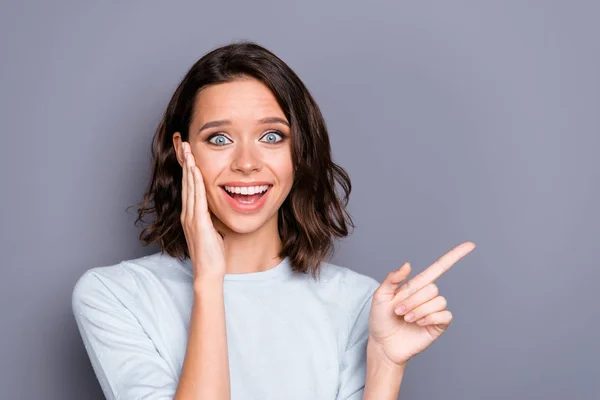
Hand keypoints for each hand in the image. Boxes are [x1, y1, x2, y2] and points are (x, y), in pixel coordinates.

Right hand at [180, 141, 225, 280]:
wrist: (208, 272)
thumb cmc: (212, 255)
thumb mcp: (213, 231)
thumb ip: (211, 219)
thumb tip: (216, 210)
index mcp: (191, 216)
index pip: (189, 187)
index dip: (188, 169)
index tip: (188, 154)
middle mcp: (188, 214)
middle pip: (186, 183)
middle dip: (185, 162)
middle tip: (183, 144)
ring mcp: (191, 218)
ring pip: (189, 187)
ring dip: (188, 167)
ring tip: (187, 150)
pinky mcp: (198, 223)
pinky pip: (196, 198)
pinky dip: (195, 183)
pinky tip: (195, 170)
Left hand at [368, 241, 475, 366]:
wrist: (383, 344)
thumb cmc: (380, 319)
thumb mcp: (380, 296)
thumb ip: (392, 279)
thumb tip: (408, 265)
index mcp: (415, 286)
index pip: (438, 268)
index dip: (454, 256)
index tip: (471, 245)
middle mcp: (427, 296)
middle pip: (432, 288)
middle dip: (413, 300)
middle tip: (399, 310)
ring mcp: (434, 310)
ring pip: (438, 301)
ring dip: (419, 310)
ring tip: (407, 318)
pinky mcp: (438, 325)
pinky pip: (444, 315)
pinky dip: (430, 318)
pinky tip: (419, 323)